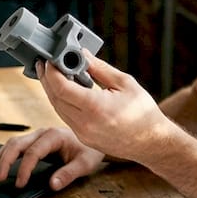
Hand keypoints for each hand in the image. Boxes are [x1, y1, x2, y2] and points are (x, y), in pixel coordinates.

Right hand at [0, 126, 105, 190]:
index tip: (19, 184)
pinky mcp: (35, 140)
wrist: (94, 139)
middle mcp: (42, 133)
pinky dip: (5, 154)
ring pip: (13, 143)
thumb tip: (53, 185)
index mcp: (54, 136)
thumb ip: (69, 174)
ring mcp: (37, 135)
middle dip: (5, 161)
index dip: (24, 169)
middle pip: (17, 144)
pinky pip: (16, 145)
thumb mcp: (85, 164)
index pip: (33, 152)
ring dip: (1, 157)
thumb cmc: (89, 151)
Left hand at [38, 54, 178, 163]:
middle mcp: (85, 124)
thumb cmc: (143, 112)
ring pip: (58, 109)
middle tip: (45, 64)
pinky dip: (62, 102)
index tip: (50, 60)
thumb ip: (99, 68)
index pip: (62, 88)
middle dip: (47, 79)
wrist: (151, 142)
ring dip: (52, 91)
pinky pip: (66, 117)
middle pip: (55, 99)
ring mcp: (83, 134)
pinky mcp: (84, 138)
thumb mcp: (124, 83)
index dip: (52, 72)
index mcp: (96, 108)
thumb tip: (81, 54)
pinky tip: (66, 91)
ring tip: (52, 74)